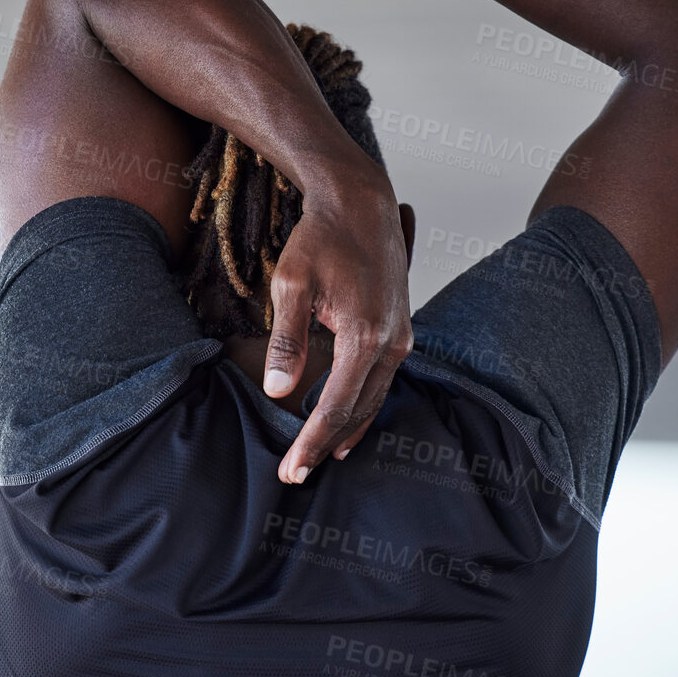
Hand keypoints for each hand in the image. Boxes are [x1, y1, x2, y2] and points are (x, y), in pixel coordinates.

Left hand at [265, 165, 413, 484]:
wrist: (360, 202)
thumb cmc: (322, 238)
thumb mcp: (291, 285)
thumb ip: (285, 341)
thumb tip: (277, 389)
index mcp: (364, 336)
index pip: (334, 406)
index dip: (311, 442)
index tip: (291, 470)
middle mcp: (391, 343)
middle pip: (357, 412)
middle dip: (326, 446)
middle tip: (297, 474)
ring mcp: (400, 337)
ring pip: (374, 399)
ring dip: (347, 430)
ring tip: (323, 457)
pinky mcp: (399, 329)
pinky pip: (381, 381)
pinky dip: (362, 405)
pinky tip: (346, 418)